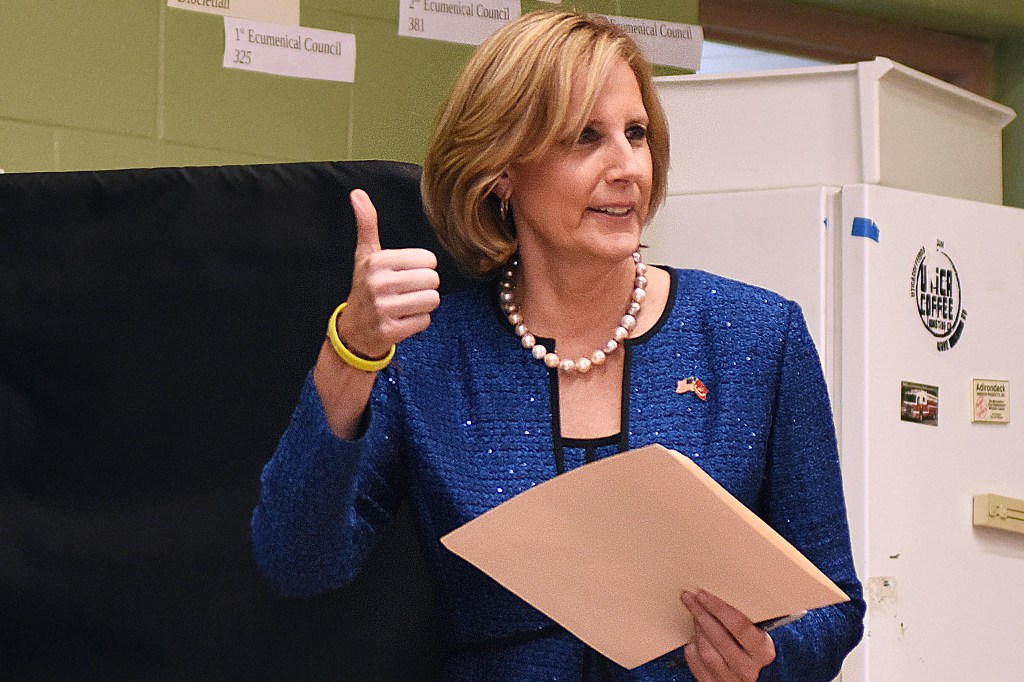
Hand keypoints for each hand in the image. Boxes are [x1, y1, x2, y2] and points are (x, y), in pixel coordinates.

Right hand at [336, 189, 439, 358]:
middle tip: (405, 292)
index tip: (404, 274)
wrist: (353, 331)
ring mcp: (384, 308)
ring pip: (432, 301)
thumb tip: (357, 193)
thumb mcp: (365, 255)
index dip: (422, 268)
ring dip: (423, 305)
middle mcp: (379, 283)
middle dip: (424, 287)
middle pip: (432, 280)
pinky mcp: (391, 331)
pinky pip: (425, 321)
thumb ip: (367, 224)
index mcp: (378, 260)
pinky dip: (417, 322)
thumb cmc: (365, 288)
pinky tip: (401, 320)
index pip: (428, 259)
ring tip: (404, 306)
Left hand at [681, 590, 775, 681]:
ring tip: (695, 616)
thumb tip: (722, 590)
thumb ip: (745, 620)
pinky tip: (694, 637)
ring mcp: (730, 679)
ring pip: (706, 651)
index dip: (719, 608)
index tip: (703, 595)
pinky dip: (692, 648)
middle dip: (702, 614)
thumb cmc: (750, 649)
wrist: (746, 679)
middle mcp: (748, 668)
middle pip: (719, 637)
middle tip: (690, 598)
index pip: (740, 626)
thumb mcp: (756, 635)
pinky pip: (695, 663)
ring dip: (697, 630)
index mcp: (763, 651)